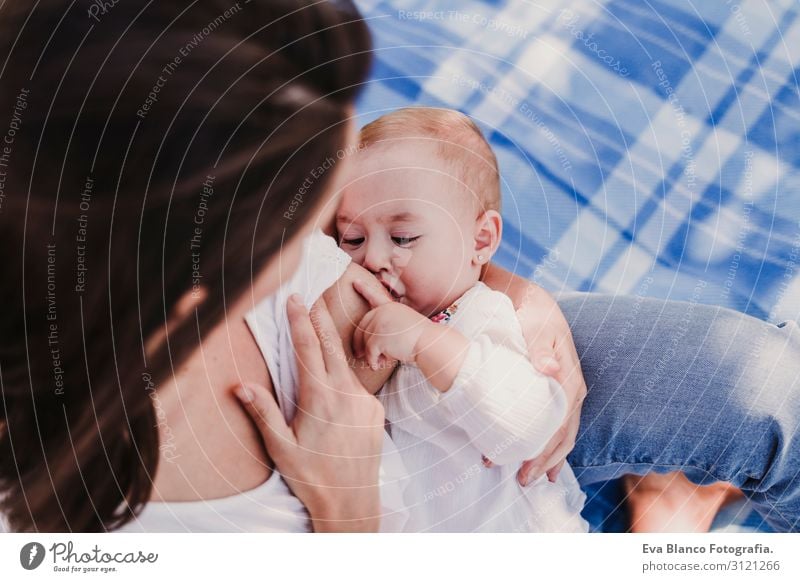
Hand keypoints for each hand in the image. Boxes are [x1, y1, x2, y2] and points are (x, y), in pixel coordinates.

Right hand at [234, 294, 384, 531]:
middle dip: (319, 319)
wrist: (353, 502)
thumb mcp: (281, 448)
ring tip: (319, 331)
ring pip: (344, 366)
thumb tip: (241, 386)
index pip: (307, 349)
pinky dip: (342, 377)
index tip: (294, 299)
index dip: (299, 321)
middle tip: (311, 298)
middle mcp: (346, 394)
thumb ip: (263, 413)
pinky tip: (331, 382)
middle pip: (331, 345)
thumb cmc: (312, 477)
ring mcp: (363, 401)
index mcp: (320, 398)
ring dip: (330, 348)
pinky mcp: (375, 411)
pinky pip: (354, 386)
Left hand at [352, 279, 430, 369]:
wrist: (430, 343)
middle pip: (362, 326)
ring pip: (365, 341)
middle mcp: (383, 311)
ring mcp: (379, 322)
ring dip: (370, 354)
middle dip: (359, 342)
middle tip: (358, 355)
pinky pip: (369, 351)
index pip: (375, 296)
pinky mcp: (378, 336)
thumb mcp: (404, 327)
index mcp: (391, 307)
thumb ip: (387, 328)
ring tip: (381, 362)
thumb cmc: (421, 340)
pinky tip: (379, 366)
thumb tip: (367, 345)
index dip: (364, 289)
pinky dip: (372, 361)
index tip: (355, 282)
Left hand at [481, 264, 586, 484]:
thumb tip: (549, 371)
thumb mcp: (534, 322)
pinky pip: (554, 422)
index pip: (560, 422)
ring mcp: (564, 390)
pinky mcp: (554, 389)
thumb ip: (539, 347)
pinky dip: (545, 442)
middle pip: (563, 433)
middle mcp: (571, 387)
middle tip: (522, 481)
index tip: (523, 466)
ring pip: (561, 432)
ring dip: (545, 456)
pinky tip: (537, 458)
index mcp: (569, 375)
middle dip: (544, 459)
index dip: (544, 447)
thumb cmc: (529, 309)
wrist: (528, 296)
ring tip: (528, 478)